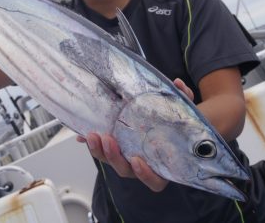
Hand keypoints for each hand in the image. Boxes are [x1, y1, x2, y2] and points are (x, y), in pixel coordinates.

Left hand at [76, 78, 194, 191]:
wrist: (167, 122)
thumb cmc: (175, 123)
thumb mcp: (181, 110)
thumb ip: (182, 98)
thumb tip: (177, 84)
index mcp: (162, 164)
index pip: (155, 180)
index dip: (146, 175)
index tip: (137, 161)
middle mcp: (142, 165)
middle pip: (125, 170)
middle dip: (114, 157)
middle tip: (108, 140)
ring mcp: (126, 157)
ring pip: (110, 161)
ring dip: (99, 150)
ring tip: (92, 135)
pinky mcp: (113, 148)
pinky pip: (101, 150)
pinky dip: (91, 143)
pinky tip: (82, 135)